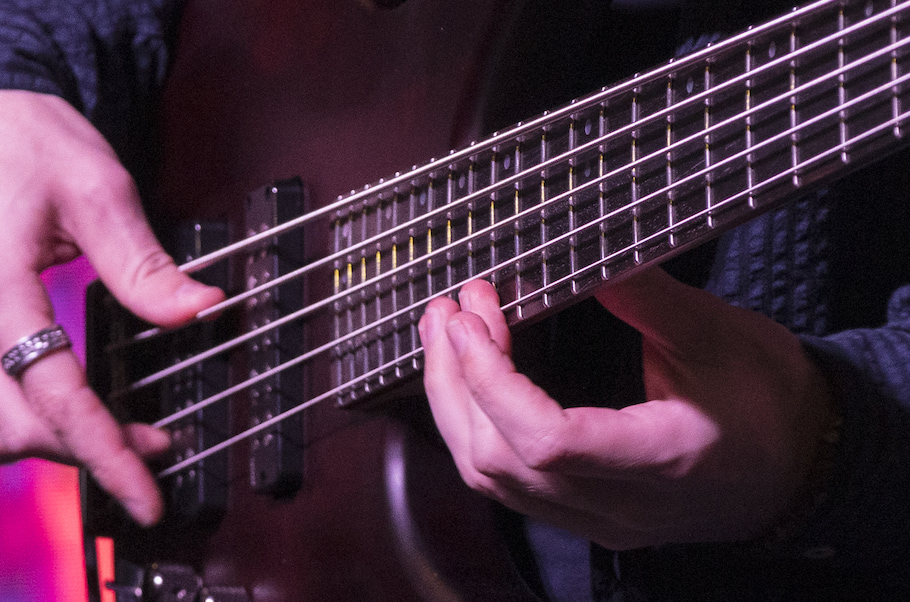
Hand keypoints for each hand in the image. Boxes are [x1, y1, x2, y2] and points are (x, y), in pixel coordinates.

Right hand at [0, 90, 223, 525]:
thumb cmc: (31, 142)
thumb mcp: (98, 191)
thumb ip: (143, 264)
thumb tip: (199, 312)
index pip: (51, 390)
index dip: (102, 449)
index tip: (146, 490)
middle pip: (13, 424)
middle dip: (86, 452)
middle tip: (155, 452)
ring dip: (61, 440)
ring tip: (126, 438)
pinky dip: (42, 415)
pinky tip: (85, 410)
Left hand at [419, 269, 833, 548]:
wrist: (801, 465)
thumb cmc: (770, 402)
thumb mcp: (718, 333)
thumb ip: (645, 295)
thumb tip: (582, 250)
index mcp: (660, 458)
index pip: (547, 440)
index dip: (492, 379)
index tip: (471, 317)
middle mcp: (620, 505)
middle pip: (498, 463)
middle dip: (455, 381)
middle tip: (447, 312)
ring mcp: (599, 519)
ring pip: (493, 480)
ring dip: (456, 404)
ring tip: (446, 338)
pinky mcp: (588, 514)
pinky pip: (510, 483)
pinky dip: (477, 428)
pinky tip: (471, 383)